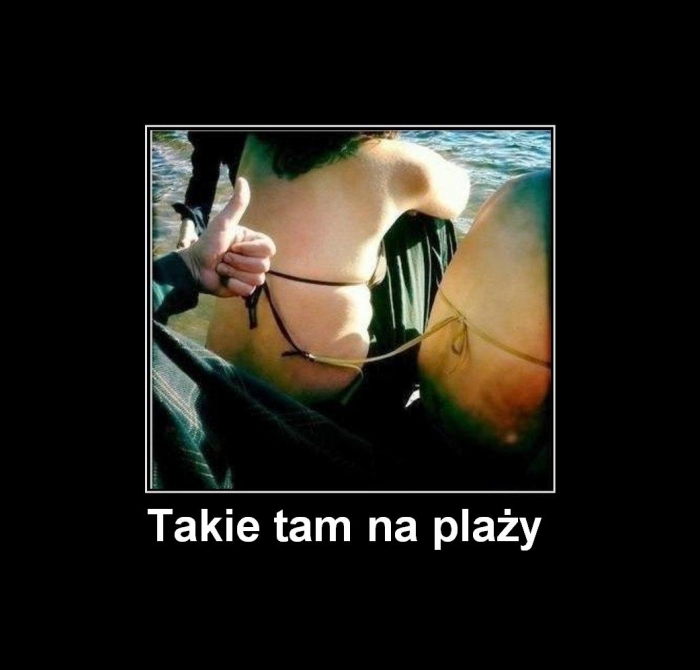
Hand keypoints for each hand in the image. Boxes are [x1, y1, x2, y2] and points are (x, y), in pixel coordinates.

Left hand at [178, 178, 275, 296]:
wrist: (195, 267)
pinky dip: (234, 285)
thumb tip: (242, 180)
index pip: (269, 248)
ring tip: (223, 268)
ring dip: (235, 273)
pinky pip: (249, 290)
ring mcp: (250, 274)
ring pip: (257, 279)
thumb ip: (236, 204)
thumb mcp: (223, 223)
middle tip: (224, 258)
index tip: (234, 246)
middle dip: (239, 262)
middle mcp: (255, 258)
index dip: (251, 250)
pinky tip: (225, 280)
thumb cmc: (209, 243)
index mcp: (254, 243)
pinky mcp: (245, 288)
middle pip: (264, 265)